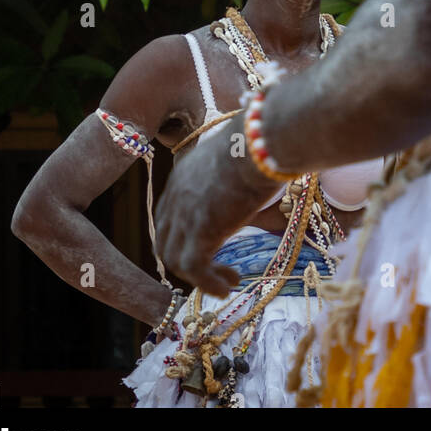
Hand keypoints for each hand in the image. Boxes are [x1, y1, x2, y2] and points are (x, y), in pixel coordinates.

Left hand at [155, 111, 274, 295]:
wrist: (260, 141)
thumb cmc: (262, 142)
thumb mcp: (240, 161)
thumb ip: (238, 176)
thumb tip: (264, 181)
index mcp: (184, 176)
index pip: (168, 215)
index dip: (184, 235)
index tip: (209, 246)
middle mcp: (177, 195)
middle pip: (166, 240)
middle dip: (186, 260)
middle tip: (214, 269)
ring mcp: (185, 214)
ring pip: (175, 259)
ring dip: (200, 277)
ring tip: (228, 281)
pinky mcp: (200, 232)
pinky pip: (195, 270)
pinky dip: (209, 284)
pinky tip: (228, 288)